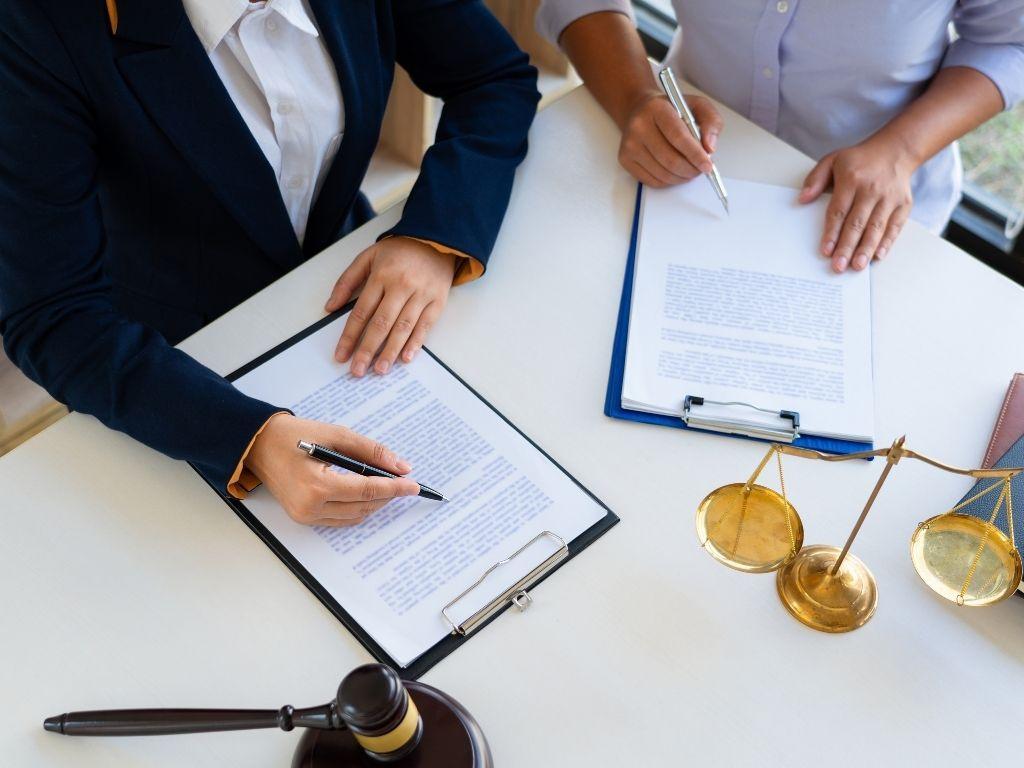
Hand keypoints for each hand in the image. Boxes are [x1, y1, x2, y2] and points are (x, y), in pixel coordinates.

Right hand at [245, 414, 419, 526]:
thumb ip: (370, 451)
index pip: (368, 490)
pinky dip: (358, 508)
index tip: (414, 485)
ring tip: (388, 486)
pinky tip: (367, 494)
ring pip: (355, 516)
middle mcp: (310, 506)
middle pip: (364, 506)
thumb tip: (400, 466)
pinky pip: (340, 519)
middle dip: (388, 495)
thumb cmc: (294, 435)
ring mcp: (306, 516)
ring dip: (375, 503)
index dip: (395, 488)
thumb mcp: (336, 435)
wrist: (258, 444)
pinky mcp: (303, 518)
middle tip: (404, 481)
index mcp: (317, 486)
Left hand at [325, 237, 457, 375]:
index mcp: (381, 275)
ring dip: (390, 351)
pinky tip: (406, 358)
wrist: (436, 239)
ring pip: (403, 328)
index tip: (341, 354)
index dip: (350, 335)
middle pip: (381, 323)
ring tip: (380, 370)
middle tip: (358, 370)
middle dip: (367, 349)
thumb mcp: (368, 256)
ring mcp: (421, 294)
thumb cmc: (400, 250)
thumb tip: (331, 306)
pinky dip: (415, 343)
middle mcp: (401, 286)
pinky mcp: (437, 301)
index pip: (361, 311)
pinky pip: (425, 326)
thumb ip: (347, 280)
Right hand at [617, 91, 721, 187]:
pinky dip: (669, 181)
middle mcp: (639, 126)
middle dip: (691, 170)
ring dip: (681, 177)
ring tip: (690, 170)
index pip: (678, 137)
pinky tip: (675, 172)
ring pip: (662, 174)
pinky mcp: (625, 159)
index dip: (695, 155)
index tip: (708, 166)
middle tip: (701, 169)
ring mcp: (629, 145)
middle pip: (670, 159)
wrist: (640, 110)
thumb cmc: (671, 110)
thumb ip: (710, 122)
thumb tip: (709, 148)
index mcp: (657, 109)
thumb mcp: (697, 106)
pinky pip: (652, 181)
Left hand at [799, 138, 916, 271]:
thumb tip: (802, 199)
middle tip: (839, 266)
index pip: (839, 210)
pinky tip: (878, 256)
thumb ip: (816, 179)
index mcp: (852, 179)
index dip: (832, 232)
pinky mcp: (903, 204)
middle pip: (857, 223)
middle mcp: (872, 189)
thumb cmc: (859, 160)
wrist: (895, 150)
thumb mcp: (832, 160)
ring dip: (866, 249)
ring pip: (876, 227)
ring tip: (857, 266)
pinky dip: (887, 242)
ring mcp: (889, 198)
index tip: (826, 251)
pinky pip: (895, 226)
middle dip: (847, 246)